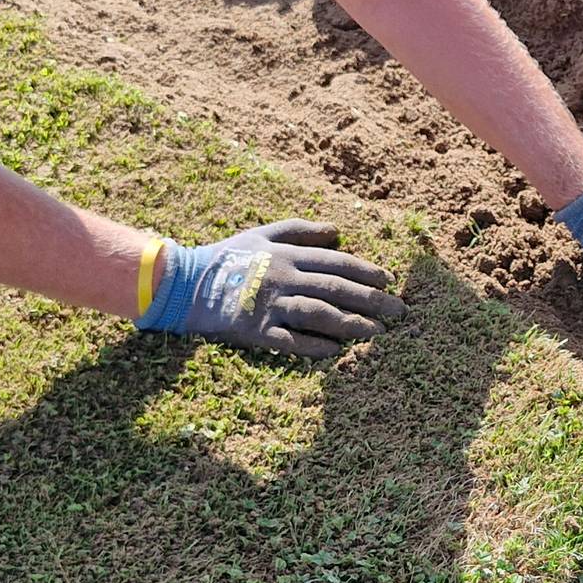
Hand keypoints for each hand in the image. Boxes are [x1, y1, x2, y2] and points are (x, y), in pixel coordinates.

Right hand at [138, 220, 405, 357]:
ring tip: (377, 333)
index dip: (366, 271)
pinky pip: (289, 341)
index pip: (336, 262)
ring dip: (351, 324)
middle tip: (399, 312)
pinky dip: (314, 347)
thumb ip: (300, 230)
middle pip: (335, 289)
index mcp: (287, 255)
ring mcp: (269, 305)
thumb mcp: (263, 234)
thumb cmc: (226, 257)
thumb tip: (338, 230)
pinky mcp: (254, 330)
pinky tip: (336, 352)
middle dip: (371, 300)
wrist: (183, 282)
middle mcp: (283, 278)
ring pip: (319, 314)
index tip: (390, 281)